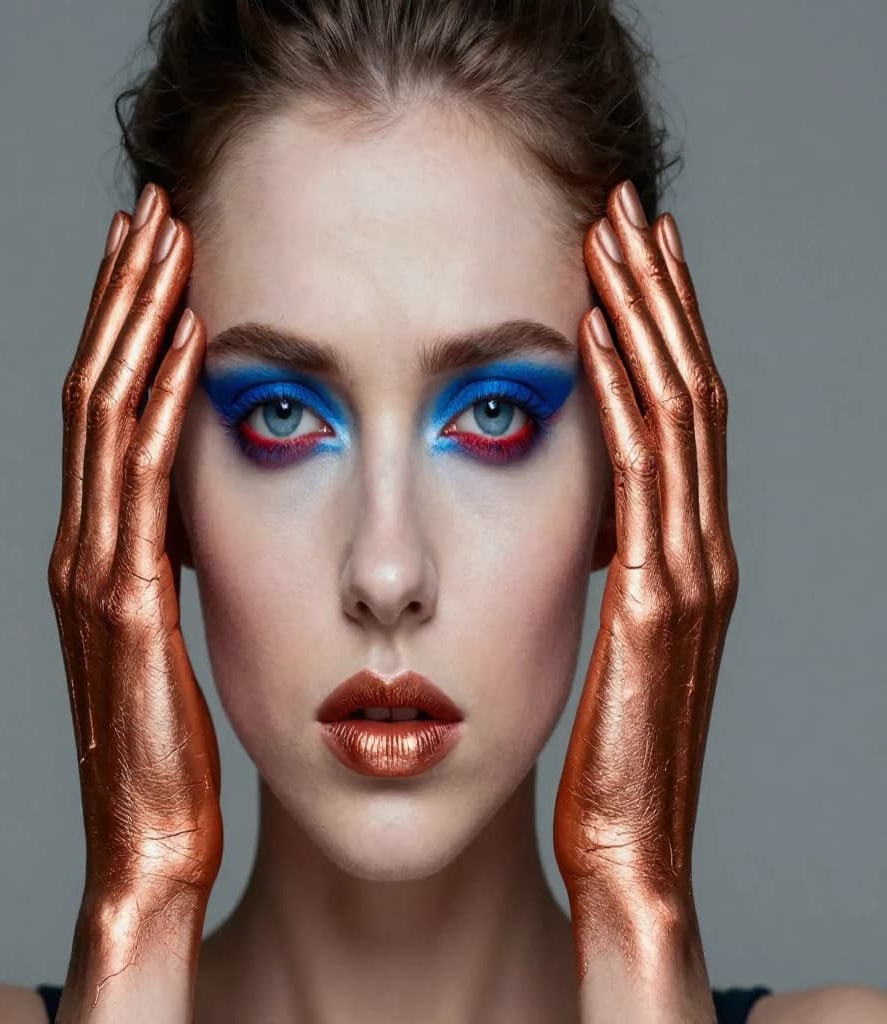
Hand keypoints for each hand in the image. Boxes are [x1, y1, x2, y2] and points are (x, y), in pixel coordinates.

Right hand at [48, 184, 222, 907]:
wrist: (150, 845)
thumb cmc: (177, 750)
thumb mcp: (182, 643)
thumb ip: (184, 574)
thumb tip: (219, 517)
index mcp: (105, 553)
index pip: (109, 412)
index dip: (129, 327)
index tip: (163, 253)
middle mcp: (86, 547)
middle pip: (98, 391)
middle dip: (126, 298)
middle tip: (156, 210)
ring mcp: (97, 573)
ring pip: (107, 418)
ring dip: (137, 324)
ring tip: (164, 239)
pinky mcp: (126, 607)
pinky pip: (140, 482)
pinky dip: (157, 403)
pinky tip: (188, 341)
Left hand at [553, 181, 737, 927]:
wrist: (627, 852)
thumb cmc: (598, 756)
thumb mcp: (588, 646)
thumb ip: (585, 575)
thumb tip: (546, 521)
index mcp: (673, 557)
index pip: (671, 412)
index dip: (652, 326)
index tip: (615, 250)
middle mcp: (695, 550)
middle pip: (683, 390)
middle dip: (654, 295)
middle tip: (622, 205)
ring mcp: (687, 574)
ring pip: (677, 415)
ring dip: (647, 319)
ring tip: (619, 235)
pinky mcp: (658, 606)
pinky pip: (649, 474)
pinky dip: (633, 395)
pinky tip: (603, 331)